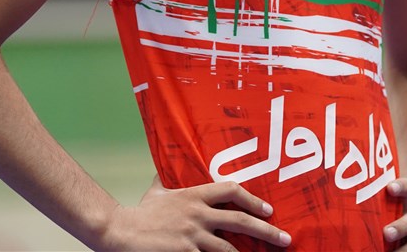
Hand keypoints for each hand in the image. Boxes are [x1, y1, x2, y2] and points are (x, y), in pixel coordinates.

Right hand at [101, 175, 290, 251]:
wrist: (120, 231)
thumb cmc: (140, 212)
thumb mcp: (157, 189)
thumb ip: (169, 179)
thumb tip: (171, 164)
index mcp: (194, 195)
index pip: (231, 190)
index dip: (253, 200)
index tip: (269, 209)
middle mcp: (198, 214)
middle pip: (240, 221)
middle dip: (267, 231)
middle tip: (286, 239)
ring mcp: (192, 236)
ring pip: (229, 249)